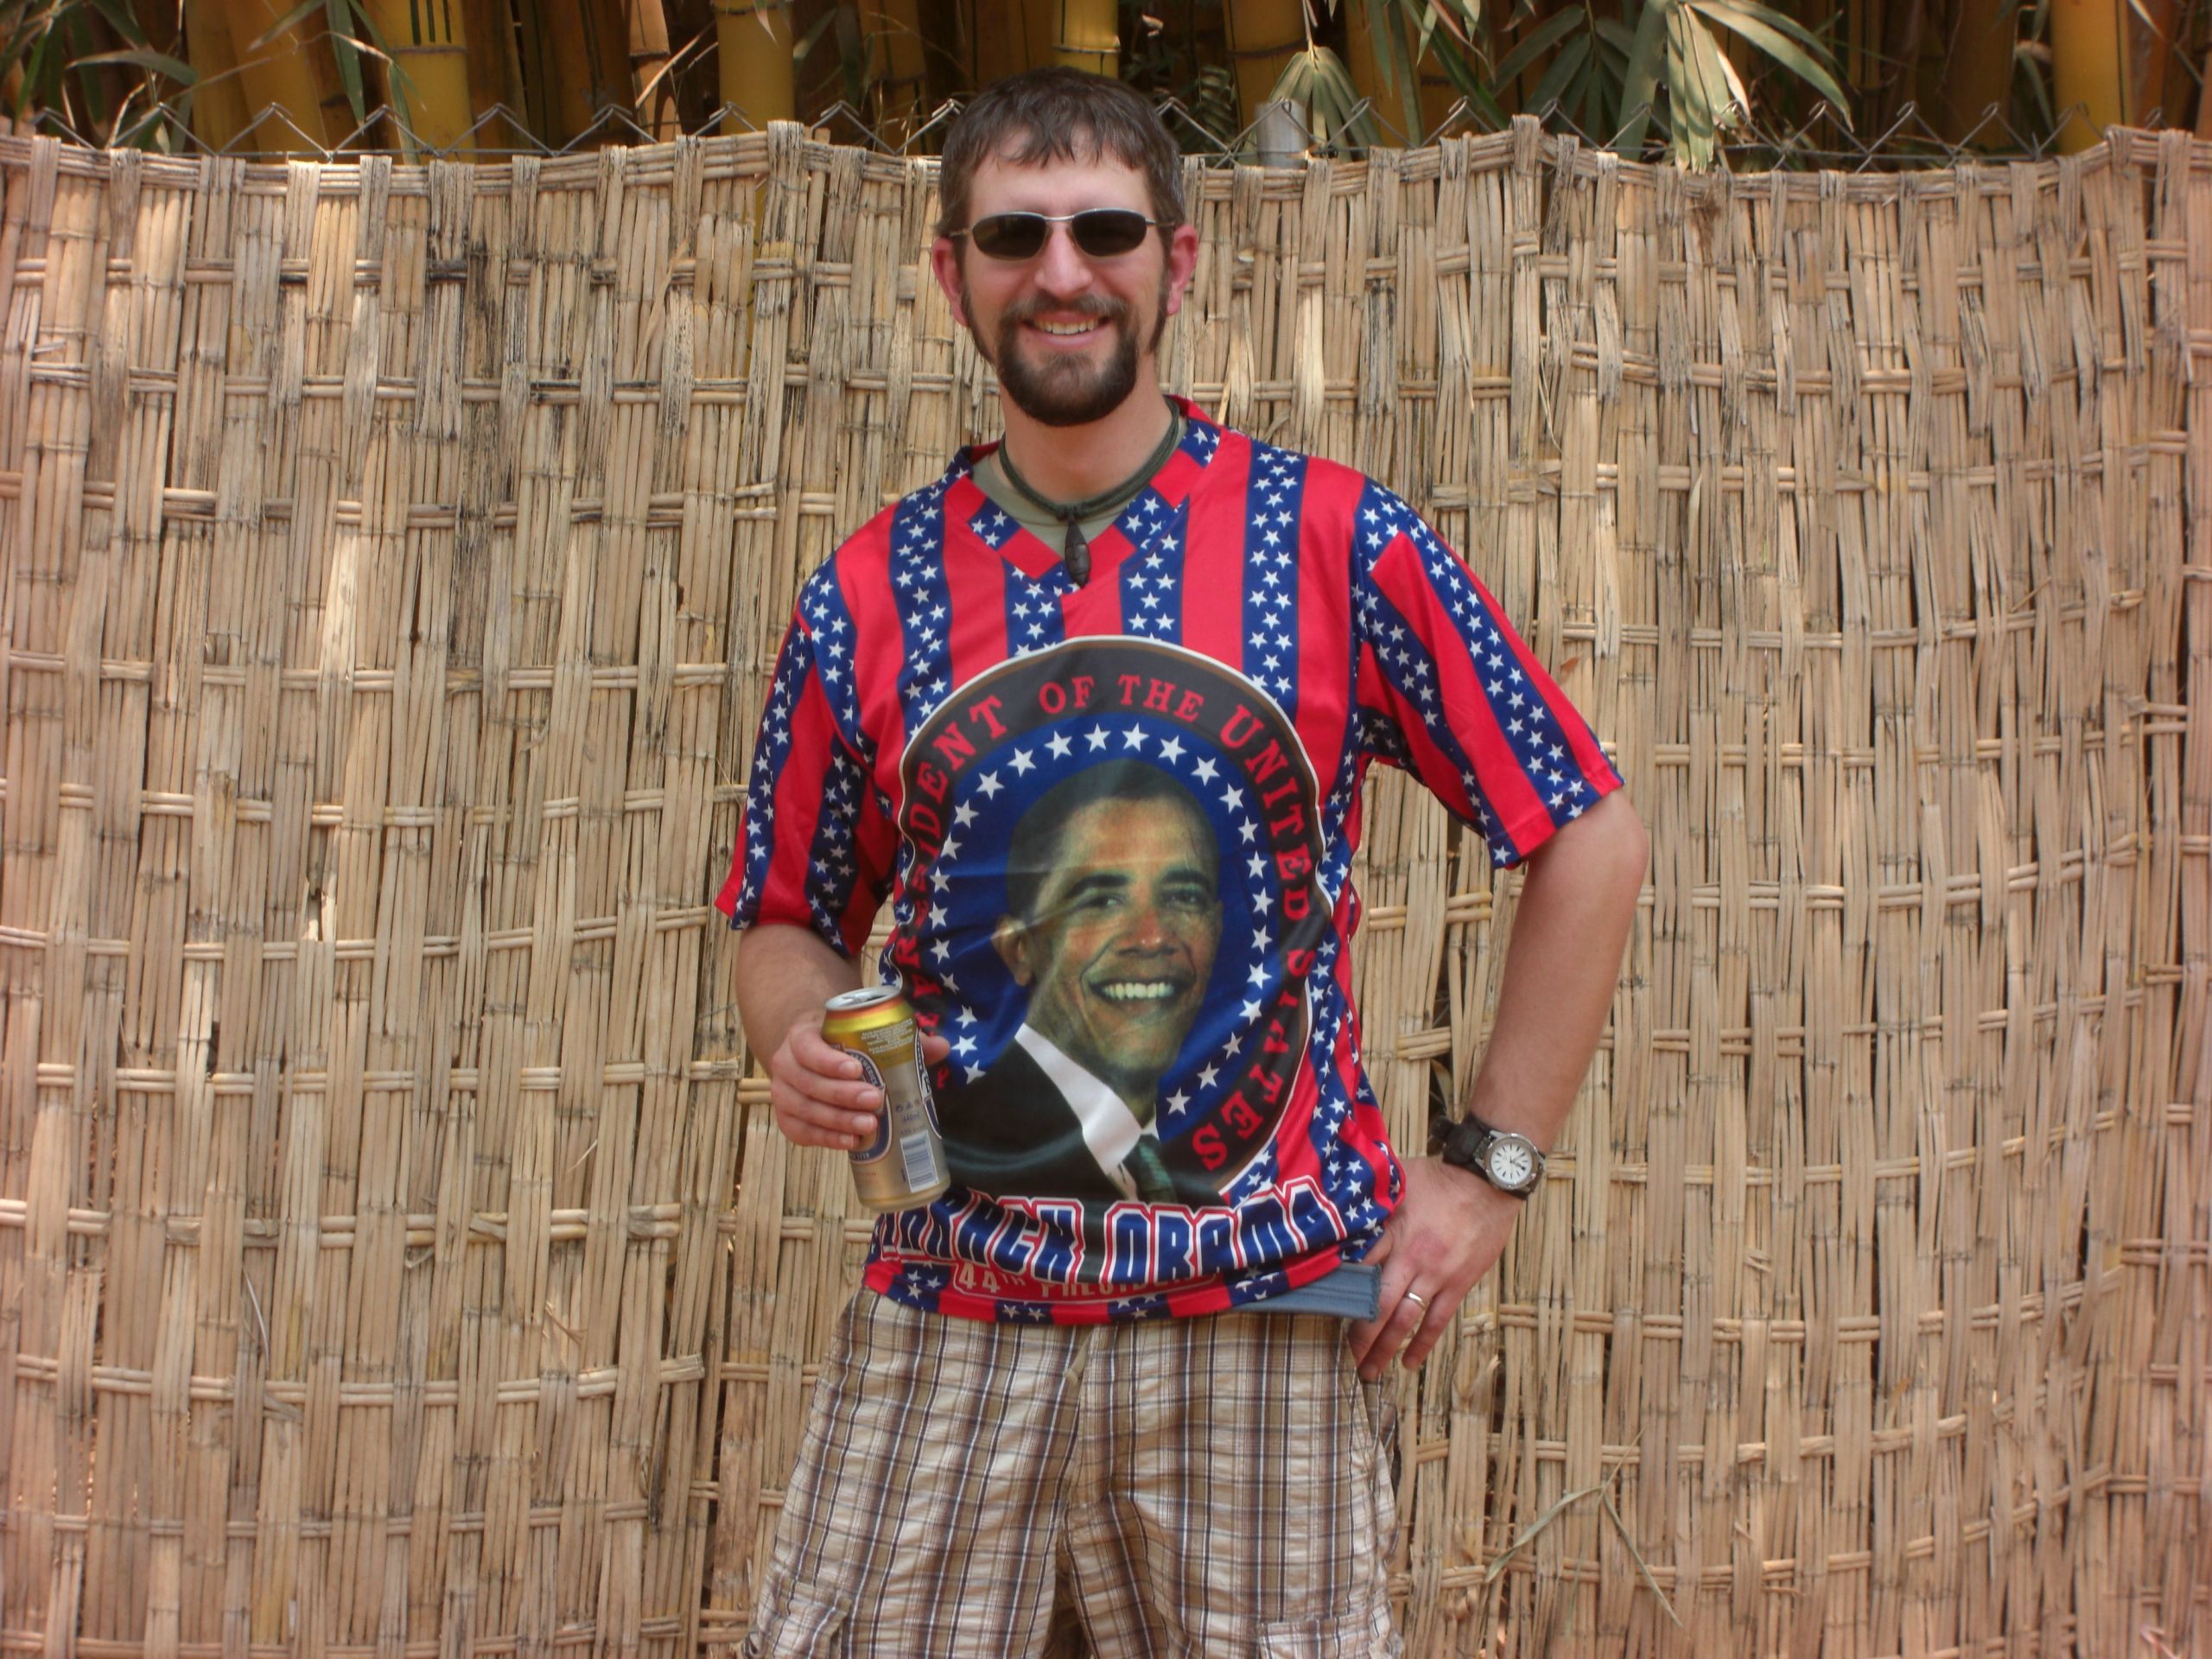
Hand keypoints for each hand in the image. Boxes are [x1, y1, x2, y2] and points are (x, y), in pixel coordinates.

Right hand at [767, 1012, 950, 1150]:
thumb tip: (942, 1046)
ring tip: (869, 1126)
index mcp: (802, 1035)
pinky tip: (850, 1142)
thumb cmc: (843, 1043)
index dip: (829, 1061)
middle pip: (808, 1082)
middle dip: (842, 1095)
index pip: (808, 1047)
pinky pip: (800, 1132)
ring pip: (804, 1110)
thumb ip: (899, 1037)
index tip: (858, 1069)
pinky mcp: (786, 1118)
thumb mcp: (862, 1032)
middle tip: (875, 1100)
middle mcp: (785, 1063)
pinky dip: (825, 1139)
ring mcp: (782, 1093)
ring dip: (837, 1121)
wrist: (813, 1054)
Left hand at [1347, 1155, 1523, 1379]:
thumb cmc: (1440, 1177)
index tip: (1323, 1311)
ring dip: (1385, 1349)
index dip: (1339, 1292)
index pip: (1358, 1268)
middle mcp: (1411, 1257)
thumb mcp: (1397, 1181)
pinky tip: (1409, 1364)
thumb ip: (1373, 1203)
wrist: (1488, 1181)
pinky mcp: (1458, 1283)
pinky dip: (1422, 1345)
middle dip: (1359, 1336)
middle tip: (1345, 1358)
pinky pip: (1438, 1321)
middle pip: (1377, 1305)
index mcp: (1391, 1230)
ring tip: (1370, 1371)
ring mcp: (1436, 1274)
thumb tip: (1341, 1206)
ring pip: (1405, 1320)